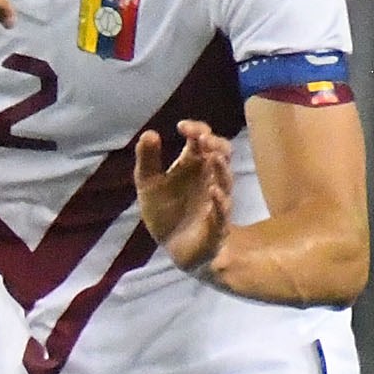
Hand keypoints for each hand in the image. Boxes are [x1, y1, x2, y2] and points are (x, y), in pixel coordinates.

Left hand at [133, 119, 232, 276]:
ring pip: (226, 181)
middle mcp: (210, 178)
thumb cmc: (166, 210)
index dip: (197, 129)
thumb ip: (148, 159)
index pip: (203, 139)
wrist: (175, 247)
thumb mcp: (149, 184)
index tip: (181, 126)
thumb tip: (149, 132)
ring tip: (212, 157)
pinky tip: (213, 192)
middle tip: (203, 138)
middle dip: (216, 145)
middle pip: (222, 155)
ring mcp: (216, 201)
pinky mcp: (217, 226)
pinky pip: (223, 213)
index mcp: (195, 165)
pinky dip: (220, 202)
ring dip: (220, 169)